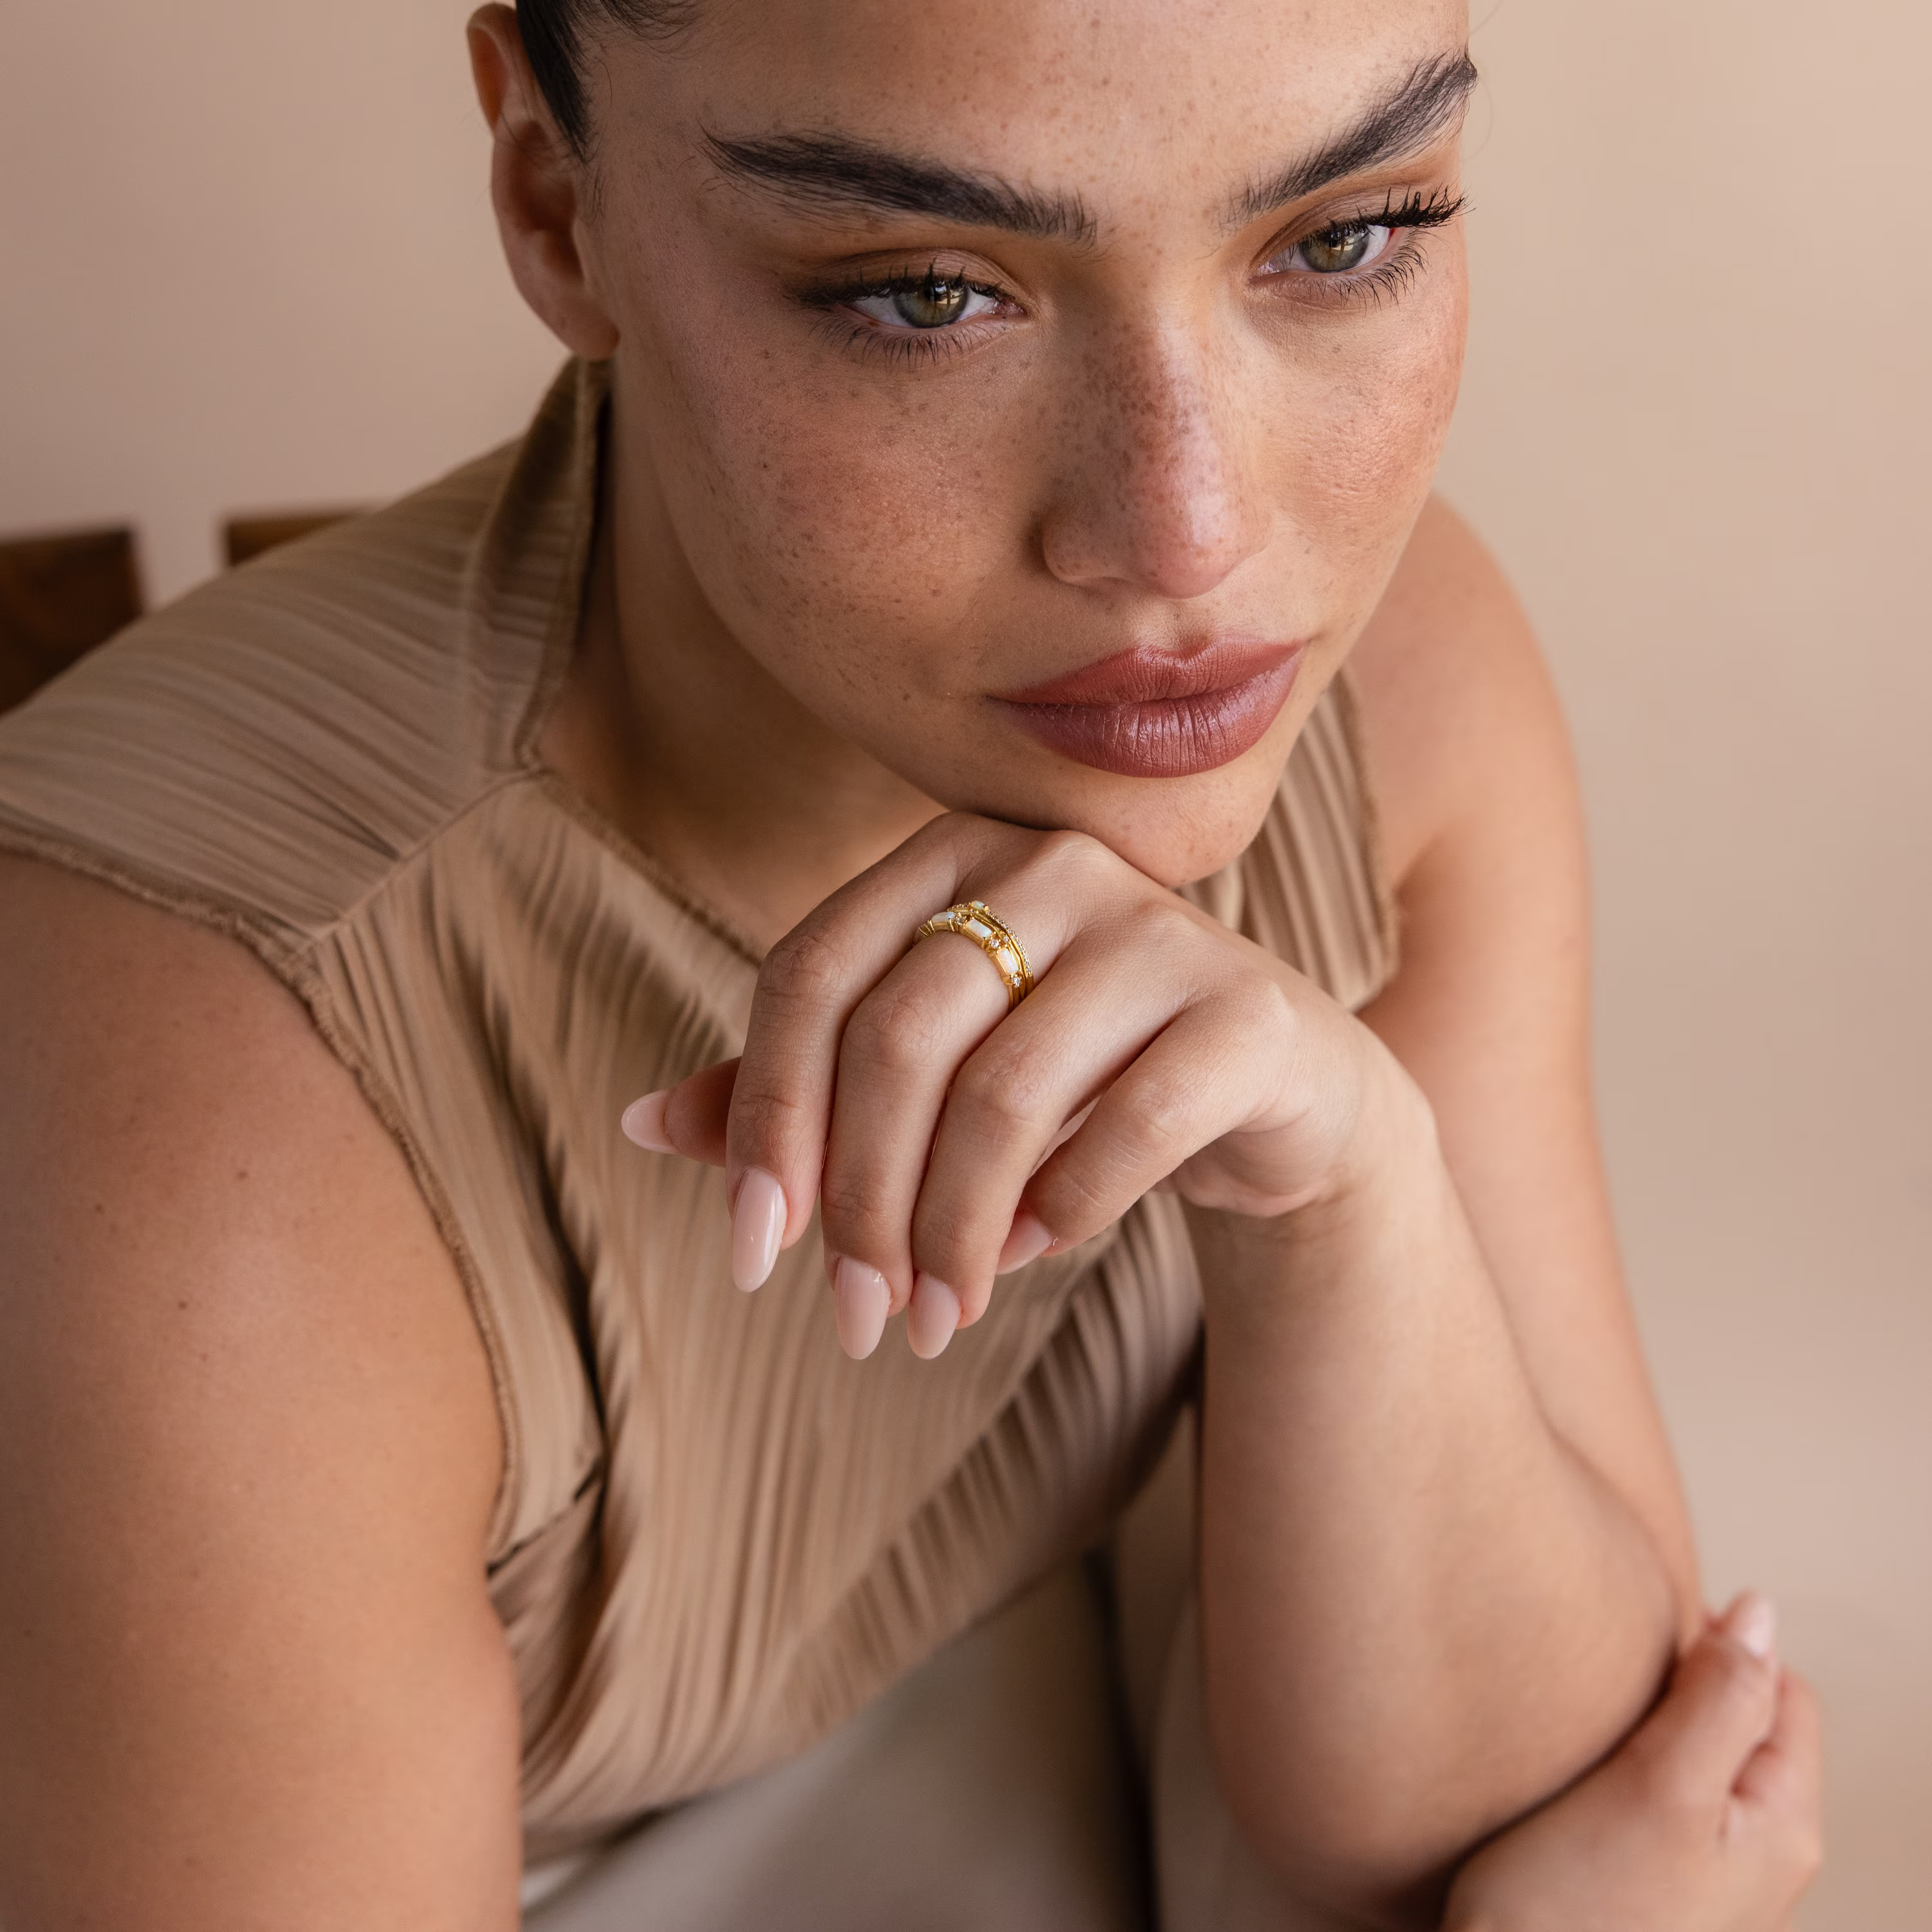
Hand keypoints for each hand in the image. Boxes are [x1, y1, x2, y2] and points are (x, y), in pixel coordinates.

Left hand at [621, 812, 1400, 1358]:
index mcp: (949, 855)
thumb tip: (638, 1120)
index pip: (811, 972)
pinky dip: (1062, 1212)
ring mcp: (1159, 929)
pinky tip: (1034, 1251)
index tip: (750, 1252)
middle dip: (860, 1200)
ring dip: (951, 1231)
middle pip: (900, 1038)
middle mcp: (1051, 863)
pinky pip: (1127, 1128)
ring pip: (1005, 1093)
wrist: (1266, 1090)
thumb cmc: (1069, 1076)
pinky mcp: (1245, 1012)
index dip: (764, 1117)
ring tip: (933, 1314)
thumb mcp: (929, 1075)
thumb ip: (799, 1088)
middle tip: (855, 1318)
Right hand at [1443, 1594, 1822, 1931]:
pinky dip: (1633, 1771)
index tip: (1641, 1634)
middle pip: (1747, 1727)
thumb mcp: (1661, 1784)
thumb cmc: (1578, 1906)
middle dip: (1688, 1683)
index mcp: (1783, 1827)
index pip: (1784, 1691)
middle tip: (1610, 1674)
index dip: (1720, 1644)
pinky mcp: (1657, 1892)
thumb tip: (1761, 1612)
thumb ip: (1721, 1697)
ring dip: (1655, 1726)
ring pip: (1702, 1763)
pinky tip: (1585, 1780)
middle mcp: (1762, 1859)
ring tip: (1595, 1721)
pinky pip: (1665, 1804)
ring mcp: (1711, 1881)